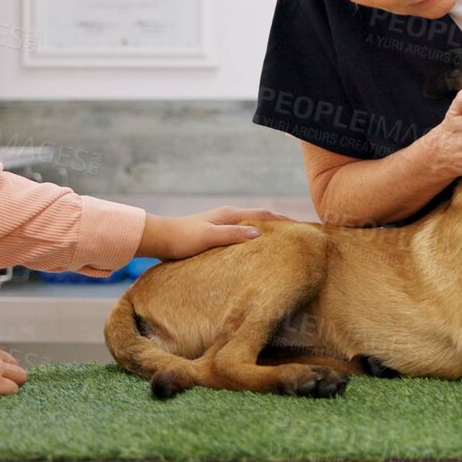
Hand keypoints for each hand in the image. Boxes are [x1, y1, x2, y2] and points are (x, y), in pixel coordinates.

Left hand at [141, 206, 292, 260]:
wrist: (159, 238)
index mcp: (230, 215)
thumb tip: (259, 234)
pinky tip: (254, 247)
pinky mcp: (215, 232)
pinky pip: (241, 232)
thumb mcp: (208, 238)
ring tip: (282, 241)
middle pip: (261, 218)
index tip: (302, 226)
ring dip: (267, 230)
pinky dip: (254, 237)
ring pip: (251, 224)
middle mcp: (228, 216)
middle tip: (298, 233)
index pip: (264, 215)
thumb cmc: (182, 239)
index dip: (284, 220)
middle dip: (280, 223)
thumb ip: (232, 235)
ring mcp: (221, 223)